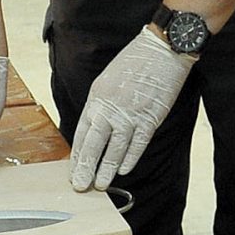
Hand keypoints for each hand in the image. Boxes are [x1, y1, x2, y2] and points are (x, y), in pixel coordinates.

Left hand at [69, 27, 194, 190]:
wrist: (161, 50)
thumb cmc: (134, 63)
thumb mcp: (107, 80)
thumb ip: (100, 105)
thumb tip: (95, 129)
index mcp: (97, 96)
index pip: (82, 131)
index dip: (77, 153)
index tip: (73, 168)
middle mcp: (111, 107)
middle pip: (94, 143)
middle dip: (86, 166)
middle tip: (80, 184)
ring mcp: (131, 113)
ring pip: (115, 147)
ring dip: (107, 168)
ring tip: (100, 184)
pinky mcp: (151, 117)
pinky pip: (138, 143)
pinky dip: (130, 157)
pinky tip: (124, 170)